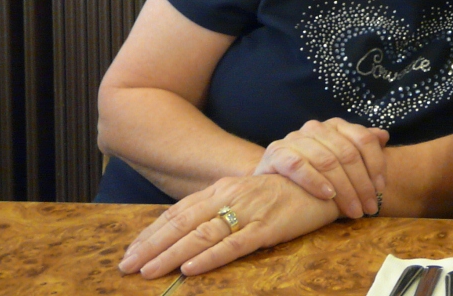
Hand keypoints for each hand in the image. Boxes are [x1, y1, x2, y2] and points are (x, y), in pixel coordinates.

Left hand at [118, 173, 338, 277]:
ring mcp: (249, 211)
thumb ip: (221, 207)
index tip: (130, 250)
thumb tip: (191, 230)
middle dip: (151, 246)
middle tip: (125, 267)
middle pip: (182, 223)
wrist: (327, 180)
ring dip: (171, 254)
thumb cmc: (286, 190)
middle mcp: (230, 196)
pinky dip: (210, 257)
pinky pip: (234, 244)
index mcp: (223, 189)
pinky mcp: (268, 227)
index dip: (152, 232)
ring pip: (202, 235)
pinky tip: (191, 268)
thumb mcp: (248, 194)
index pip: (179, 212)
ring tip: (148, 272)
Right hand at [254, 117, 388, 218]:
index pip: (363, 139)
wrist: (272, 181)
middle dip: (362, 184)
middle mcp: (316, 128)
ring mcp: (295, 139)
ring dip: (344, 189)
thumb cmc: (314, 173)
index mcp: (335, 126)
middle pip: (347, 153)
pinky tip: (328, 196)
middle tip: (369, 207)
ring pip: (327, 161)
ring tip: (353, 210)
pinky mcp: (276, 153)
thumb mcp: (340, 160)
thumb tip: (384, 136)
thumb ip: (361, 148)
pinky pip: (298, 166)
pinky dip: (315, 181)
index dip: (376, 164)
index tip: (381, 188)